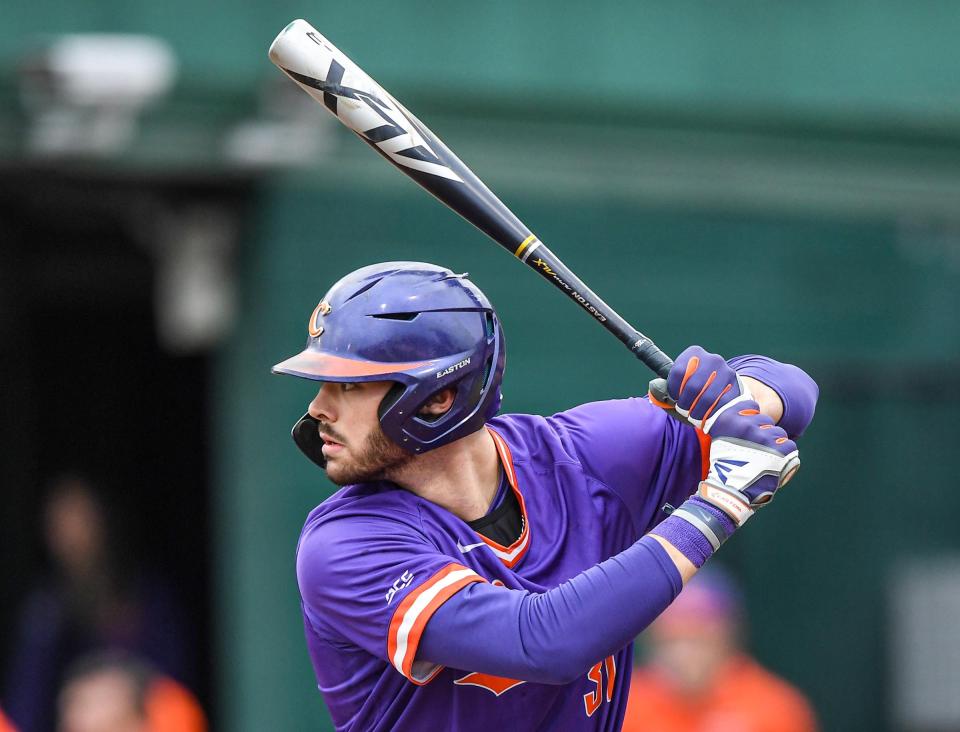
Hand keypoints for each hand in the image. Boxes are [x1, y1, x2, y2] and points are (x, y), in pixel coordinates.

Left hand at [649, 346, 751, 428]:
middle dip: (686, 403)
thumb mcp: (678, 389)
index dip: (674, 390)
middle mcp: (712, 359)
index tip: (675, 398)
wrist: (726, 396)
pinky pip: (720, 404)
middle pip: (692, 386)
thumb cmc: (696, 393)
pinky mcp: (737, 386)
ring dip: (697, 411)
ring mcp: (726, 371)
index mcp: (694, 354)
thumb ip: (663, 390)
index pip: (678, 372)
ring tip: (695, 415)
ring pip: (706, 397)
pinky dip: (711, 413)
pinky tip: (708, 415)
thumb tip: (655, 386)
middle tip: (685, 409)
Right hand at [697, 399, 799, 525]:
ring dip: (774, 444)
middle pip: (766, 420)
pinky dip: (784, 454)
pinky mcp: (778, 450)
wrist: (732, 491)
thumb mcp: (720, 437)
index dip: (751, 419)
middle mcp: (746, 425)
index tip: (746, 432)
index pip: (752, 406)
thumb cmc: (725, 465)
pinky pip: (789, 445)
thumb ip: (733, 422)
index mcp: (729, 418)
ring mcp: (763, 437)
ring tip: (763, 458)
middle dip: (763, 432)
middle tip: (754, 449)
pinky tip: (773, 463)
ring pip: (779, 433)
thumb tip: (749, 407)